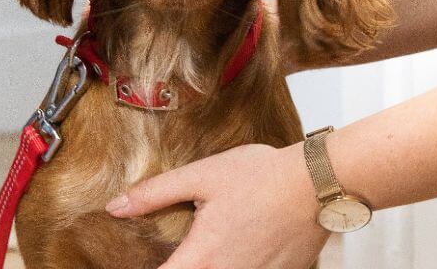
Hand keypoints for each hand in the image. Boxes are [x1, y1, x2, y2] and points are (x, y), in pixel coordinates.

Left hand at [106, 143, 329, 268]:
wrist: (319, 183)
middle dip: (181, 266)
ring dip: (211, 264)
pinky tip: (242, 243)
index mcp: (204, 257)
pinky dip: (239, 263)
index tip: (136, 263)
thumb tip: (117, 206)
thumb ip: (154, 194)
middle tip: (185, 243)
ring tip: (216, 240)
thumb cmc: (265, 176)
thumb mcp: (202, 176)